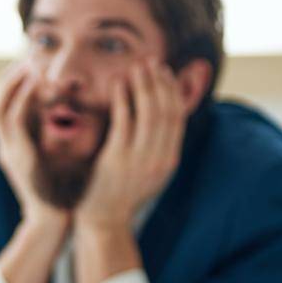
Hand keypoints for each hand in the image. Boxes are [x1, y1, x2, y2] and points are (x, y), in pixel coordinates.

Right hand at [0, 61, 68, 230]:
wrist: (56, 222)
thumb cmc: (65, 192)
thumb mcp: (61, 156)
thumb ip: (59, 134)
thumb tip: (70, 111)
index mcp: (13, 147)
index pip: (3, 107)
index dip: (12, 84)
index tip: (29, 65)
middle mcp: (5, 147)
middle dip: (7, 78)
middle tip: (26, 58)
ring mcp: (7, 152)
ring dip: (12, 83)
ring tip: (29, 64)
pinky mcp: (16, 158)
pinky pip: (13, 121)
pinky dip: (21, 98)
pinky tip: (35, 83)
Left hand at [76, 57, 184, 234]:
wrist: (104, 221)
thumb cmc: (121, 195)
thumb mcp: (147, 172)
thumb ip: (155, 148)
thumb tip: (157, 119)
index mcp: (169, 160)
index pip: (177, 117)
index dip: (173, 91)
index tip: (165, 72)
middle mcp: (160, 158)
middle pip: (166, 110)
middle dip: (160, 82)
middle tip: (151, 61)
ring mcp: (140, 158)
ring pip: (148, 112)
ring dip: (144, 84)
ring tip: (136, 66)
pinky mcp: (117, 159)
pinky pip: (123, 120)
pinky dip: (123, 98)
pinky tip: (118, 83)